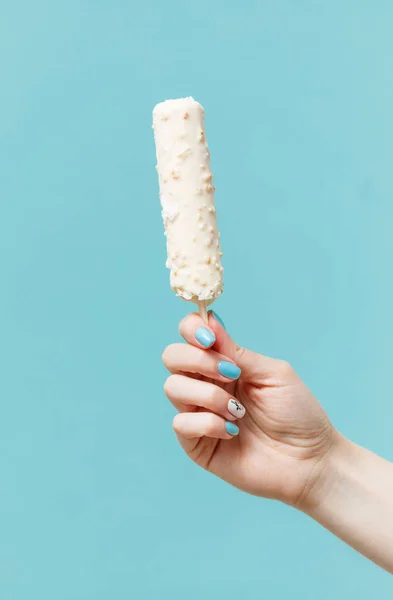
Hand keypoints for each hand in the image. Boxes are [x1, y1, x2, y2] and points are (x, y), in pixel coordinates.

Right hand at [162, 311, 335, 507]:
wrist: (309, 461)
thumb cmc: (297, 414)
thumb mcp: (273, 374)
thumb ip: (238, 352)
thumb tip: (209, 322)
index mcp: (224, 363)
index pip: (191, 335)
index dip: (192, 329)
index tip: (210, 339)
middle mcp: (207, 384)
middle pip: (172, 356)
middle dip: (196, 360)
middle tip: (230, 374)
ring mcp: (200, 413)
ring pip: (173, 387)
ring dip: (208, 395)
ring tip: (238, 412)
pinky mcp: (197, 443)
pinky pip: (181, 424)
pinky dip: (207, 423)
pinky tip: (231, 431)